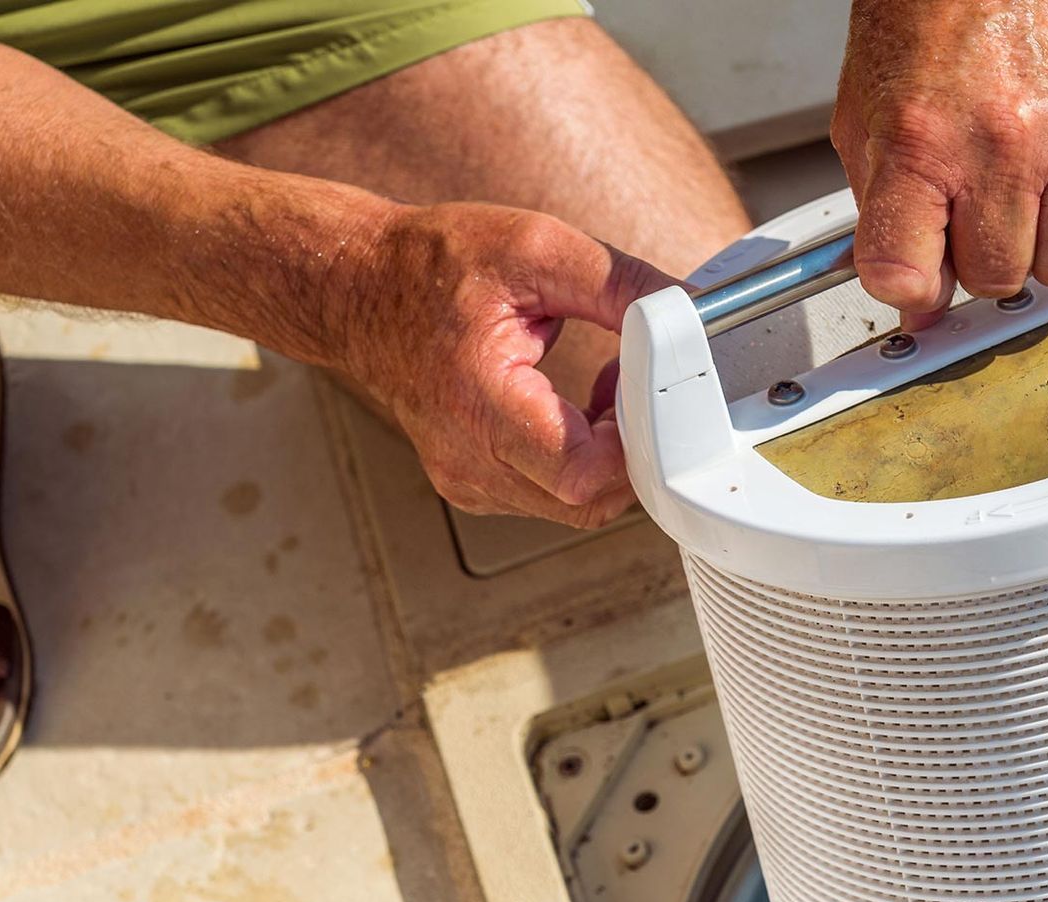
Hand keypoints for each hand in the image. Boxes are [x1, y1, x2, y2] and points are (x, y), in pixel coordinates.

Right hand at [329, 201, 676, 527]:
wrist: (359, 291)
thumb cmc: (434, 267)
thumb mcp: (536, 249)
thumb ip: (619, 284)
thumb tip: (688, 310)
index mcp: (480, 403)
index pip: (582, 474)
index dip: (633, 444)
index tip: (641, 392)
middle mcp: (469, 459)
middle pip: (588, 503)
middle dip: (631, 451)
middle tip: (628, 387)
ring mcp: (469, 481)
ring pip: (575, 507)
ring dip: (608, 458)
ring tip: (599, 391)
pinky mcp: (474, 486)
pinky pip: (550, 497)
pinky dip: (579, 462)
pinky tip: (573, 410)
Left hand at [832, 0, 1047, 327]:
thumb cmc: (924, 24)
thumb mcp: (863, 118)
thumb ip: (878, 211)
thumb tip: (907, 293)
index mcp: (921, 143)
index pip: (906, 273)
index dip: (907, 291)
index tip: (914, 281)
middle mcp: (1000, 145)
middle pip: (994, 278)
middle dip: (975, 262)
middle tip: (968, 222)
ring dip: (1038, 251)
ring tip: (1019, 207)